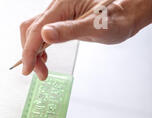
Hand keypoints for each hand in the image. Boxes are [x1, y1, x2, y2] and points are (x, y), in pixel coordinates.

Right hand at [20, 0, 151, 79]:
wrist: (126, 15)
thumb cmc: (117, 19)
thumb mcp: (95, 27)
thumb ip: (69, 31)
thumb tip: (45, 34)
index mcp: (62, 5)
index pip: (36, 30)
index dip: (29, 52)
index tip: (27, 70)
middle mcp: (56, 8)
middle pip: (30, 31)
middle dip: (30, 54)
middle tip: (39, 73)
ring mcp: (56, 15)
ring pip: (33, 33)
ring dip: (33, 53)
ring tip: (42, 70)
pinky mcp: (59, 21)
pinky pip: (40, 34)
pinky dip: (38, 48)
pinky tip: (44, 58)